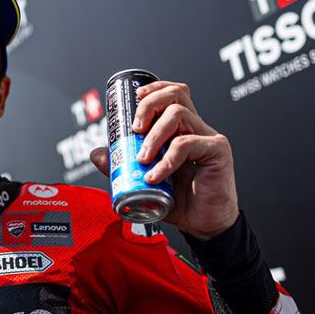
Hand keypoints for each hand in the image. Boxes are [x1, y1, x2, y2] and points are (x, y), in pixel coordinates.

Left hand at [90, 80, 237, 237]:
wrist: (204, 225)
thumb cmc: (180, 201)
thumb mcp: (145, 182)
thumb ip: (123, 166)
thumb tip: (97, 153)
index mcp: (182, 129)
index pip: (172, 94)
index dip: (154, 88)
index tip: (135, 97)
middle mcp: (197, 128)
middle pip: (175, 95)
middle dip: (149, 105)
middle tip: (135, 129)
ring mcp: (209, 137)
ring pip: (179, 115)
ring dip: (154, 135)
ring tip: (142, 158)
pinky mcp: (217, 151)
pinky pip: (187, 144)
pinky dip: (166, 159)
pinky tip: (155, 176)